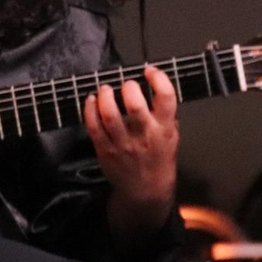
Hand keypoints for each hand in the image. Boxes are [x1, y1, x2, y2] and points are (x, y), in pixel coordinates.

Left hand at [82, 65, 178, 244]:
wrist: (146, 191)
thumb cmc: (159, 160)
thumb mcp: (172, 137)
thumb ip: (165, 115)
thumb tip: (155, 87)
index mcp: (164, 129)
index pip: (166, 98)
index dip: (158, 79)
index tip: (149, 71)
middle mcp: (144, 135)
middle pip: (135, 104)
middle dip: (128, 87)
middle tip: (125, 84)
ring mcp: (123, 143)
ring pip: (109, 114)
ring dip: (105, 96)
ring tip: (105, 89)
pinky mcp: (105, 149)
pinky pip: (93, 126)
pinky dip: (90, 109)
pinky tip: (92, 100)